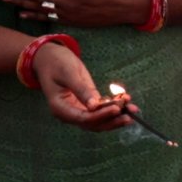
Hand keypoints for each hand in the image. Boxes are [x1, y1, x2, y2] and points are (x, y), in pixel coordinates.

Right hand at [21, 35, 137, 130]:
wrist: (49, 57)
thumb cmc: (56, 62)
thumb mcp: (68, 73)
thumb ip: (81, 90)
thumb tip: (94, 106)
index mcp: (60, 108)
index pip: (83, 118)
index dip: (101, 116)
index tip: (116, 109)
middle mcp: (69, 113)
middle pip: (93, 124)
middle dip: (112, 120)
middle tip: (130, 115)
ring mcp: (77, 109)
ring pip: (98, 119)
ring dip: (116, 116)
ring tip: (132, 108)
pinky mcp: (85, 102)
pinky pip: (100, 109)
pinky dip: (113, 106)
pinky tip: (125, 100)